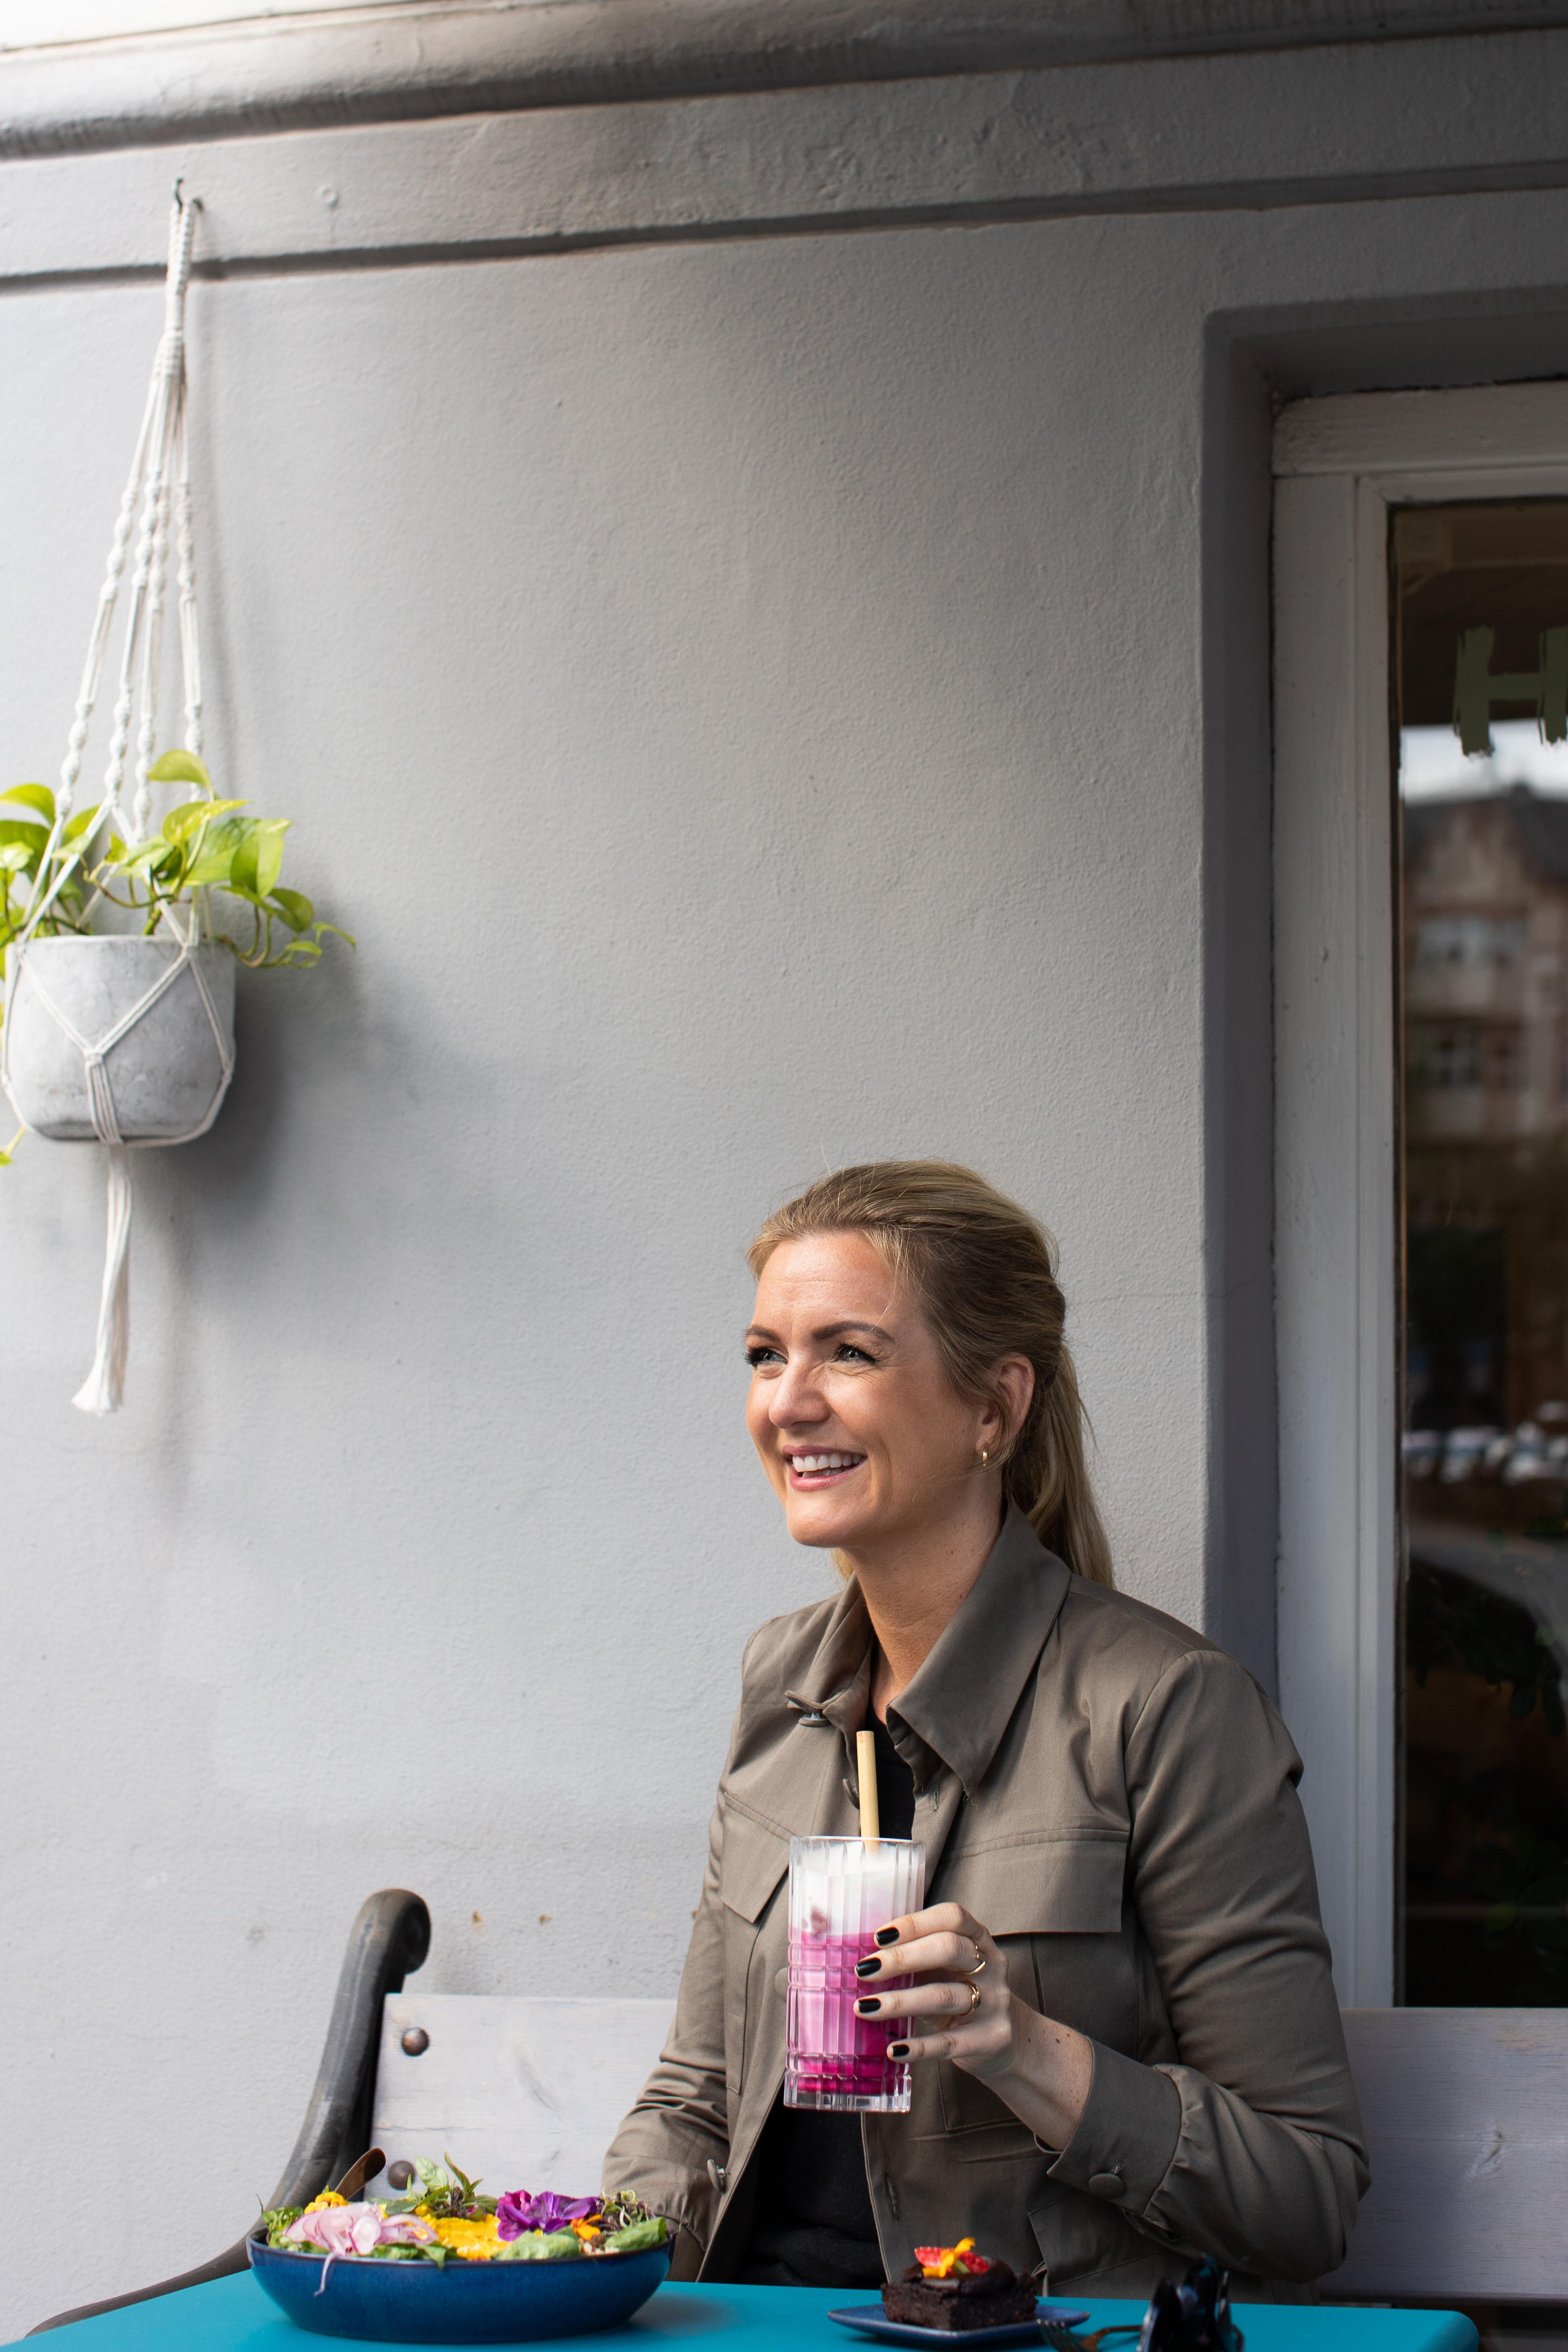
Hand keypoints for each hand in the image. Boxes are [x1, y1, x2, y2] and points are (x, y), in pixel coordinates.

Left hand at [852, 1899, 1092, 2148]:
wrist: (1009, 2042)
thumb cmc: (964, 1994)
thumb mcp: (950, 1968)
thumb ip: (920, 1955)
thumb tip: (862, 1956)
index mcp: (979, 1939)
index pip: (952, 1917)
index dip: (915, 1922)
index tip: (878, 1937)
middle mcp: (990, 1966)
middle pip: (948, 1949)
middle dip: (902, 1958)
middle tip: (865, 1971)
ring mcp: (994, 2003)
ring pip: (944, 1996)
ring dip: (900, 2001)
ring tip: (864, 2008)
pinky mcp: (991, 2039)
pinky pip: (950, 2043)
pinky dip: (919, 2047)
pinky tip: (894, 2049)